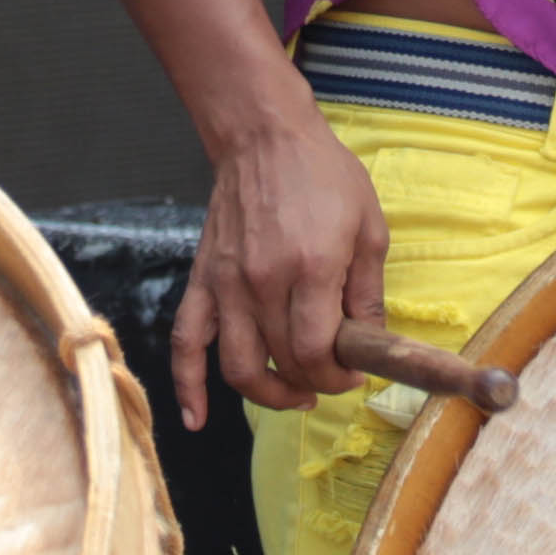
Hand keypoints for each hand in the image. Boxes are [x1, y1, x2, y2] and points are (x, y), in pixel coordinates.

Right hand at [182, 108, 390, 428]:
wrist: (264, 136)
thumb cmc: (323, 175)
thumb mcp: (369, 226)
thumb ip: (369, 291)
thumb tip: (370, 343)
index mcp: (310, 268)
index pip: (315, 352)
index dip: (337, 376)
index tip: (352, 373)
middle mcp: (263, 282)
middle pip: (281, 363)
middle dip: (313, 383)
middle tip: (332, 377)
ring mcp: (226, 284)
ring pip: (236, 367)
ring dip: (266, 395)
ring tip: (292, 394)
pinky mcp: (202, 281)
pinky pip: (185, 343)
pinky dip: (188, 387)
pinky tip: (198, 418)